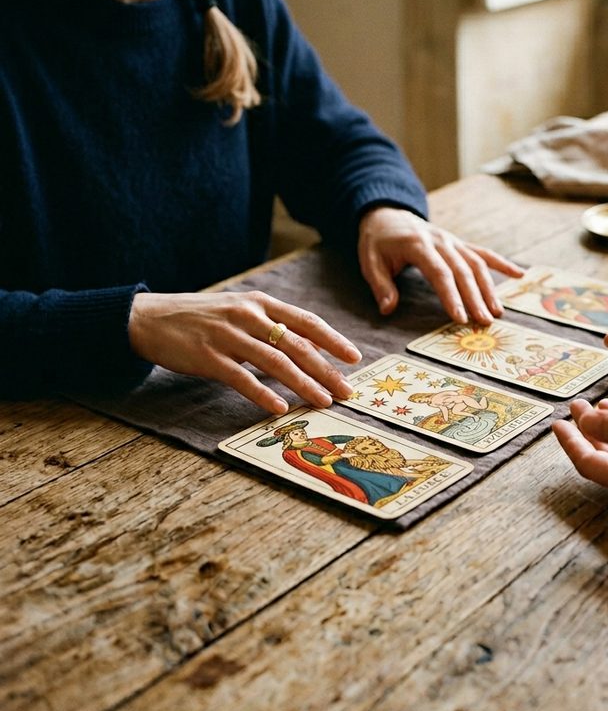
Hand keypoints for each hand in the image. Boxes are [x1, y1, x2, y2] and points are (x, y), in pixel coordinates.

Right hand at [128, 291, 361, 414]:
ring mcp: (228, 335)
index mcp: (260, 302)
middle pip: (297, 345)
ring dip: (304, 384)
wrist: (149, 318)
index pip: (306, 321)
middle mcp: (248, 315)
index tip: (354, 358)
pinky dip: (263, 394)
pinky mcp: (208, 356)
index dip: (333, 339)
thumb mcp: (240, 310)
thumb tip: (310, 347)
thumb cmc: (201, 316)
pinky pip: (242, 379)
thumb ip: (272, 325)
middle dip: (326, 370)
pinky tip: (280, 408)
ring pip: (276, 362)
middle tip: (346, 390)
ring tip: (323, 401)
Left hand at [357, 207, 523, 324]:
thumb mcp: (369, 261)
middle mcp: (441, 241)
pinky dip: (503, 264)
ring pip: (477, 263)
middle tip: (484, 322)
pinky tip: (520, 275)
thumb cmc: (378, 241)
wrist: (387, 213)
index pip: (439, 272)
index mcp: (418, 244)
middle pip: (463, 270)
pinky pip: (484, 253)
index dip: (451, 295)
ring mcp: (453, 241)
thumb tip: (388, 309)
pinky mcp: (459, 243)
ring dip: (489, 288)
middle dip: (475, 298)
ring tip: (497, 312)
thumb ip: (380, 285)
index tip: (459, 317)